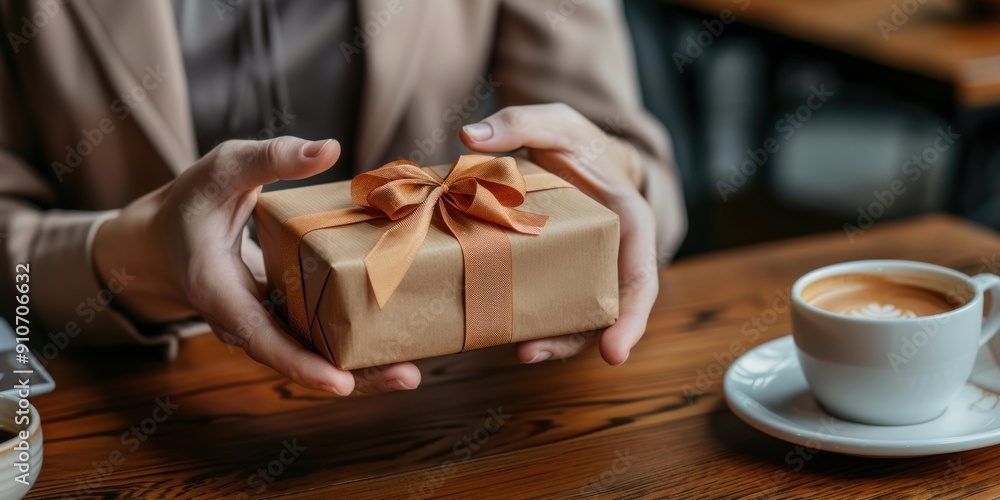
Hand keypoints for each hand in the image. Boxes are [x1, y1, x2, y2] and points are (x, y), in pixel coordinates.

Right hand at [93, 137, 420, 394]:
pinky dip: (354, 346)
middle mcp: (246, 321)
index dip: (302, 364)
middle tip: (408, 380)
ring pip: (314, 357)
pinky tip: (397, 343)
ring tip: (411, 374)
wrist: (163, 241)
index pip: (263, 339)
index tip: (341, 385)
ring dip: (362, 369)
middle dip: (354, 377)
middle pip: (301, 360)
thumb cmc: (191, 202)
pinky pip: (319, 339)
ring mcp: (267, 324)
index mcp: (221, 294)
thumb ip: (270, 158)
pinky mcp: (285, 317)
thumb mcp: (221, 169)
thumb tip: (328, 147)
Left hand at [461, 103, 659, 365]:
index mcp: (629, 223)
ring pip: (577, 317)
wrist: (572, 154)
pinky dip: (531, 322)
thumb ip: (520, 122)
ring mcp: (584, 271)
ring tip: (519, 351)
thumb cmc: (576, 141)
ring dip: (552, 341)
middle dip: (576, 341)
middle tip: (534, 354)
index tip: (615, 352)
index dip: (631, 318)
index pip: (640, 279)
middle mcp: (612, 256)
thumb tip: (469, 135)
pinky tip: (501, 332)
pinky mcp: (557, 276)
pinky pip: (550, 306)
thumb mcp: (556, 122)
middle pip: (606, 311)